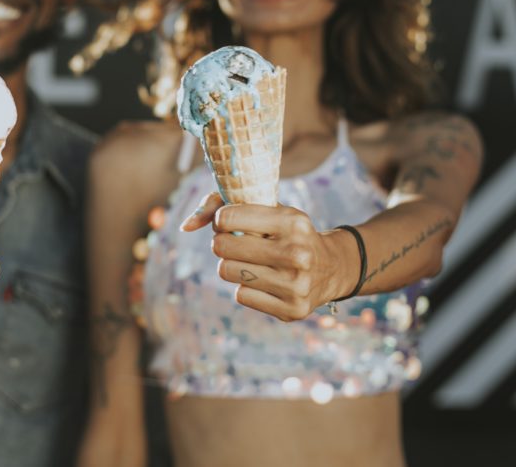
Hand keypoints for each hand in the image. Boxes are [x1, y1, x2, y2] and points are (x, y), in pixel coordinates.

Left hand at [181, 192, 354, 320]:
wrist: (330, 268)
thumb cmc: (288, 233)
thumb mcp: (269, 209)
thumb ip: (220, 205)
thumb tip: (185, 226)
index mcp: (292, 221)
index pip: (228, 217)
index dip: (221, 220)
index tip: (228, 223)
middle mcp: (297, 253)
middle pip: (223, 247)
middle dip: (221, 244)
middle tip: (234, 244)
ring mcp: (295, 285)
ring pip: (228, 272)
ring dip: (231, 266)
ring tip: (249, 261)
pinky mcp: (291, 310)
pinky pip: (241, 295)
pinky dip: (245, 287)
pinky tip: (263, 280)